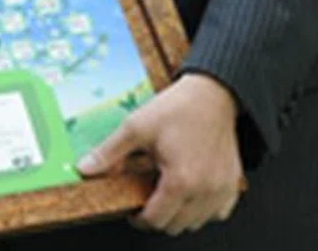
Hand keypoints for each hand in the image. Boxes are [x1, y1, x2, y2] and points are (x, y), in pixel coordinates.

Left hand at [77, 73, 244, 235]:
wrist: (213, 92)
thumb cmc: (180, 107)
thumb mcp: (137, 126)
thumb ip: (109, 152)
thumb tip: (85, 168)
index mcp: (180, 180)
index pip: (155, 220)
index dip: (138, 218)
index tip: (133, 209)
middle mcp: (204, 190)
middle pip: (175, 226)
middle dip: (158, 216)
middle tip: (148, 196)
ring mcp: (221, 189)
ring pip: (196, 223)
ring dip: (180, 214)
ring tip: (169, 190)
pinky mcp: (232, 183)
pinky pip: (218, 212)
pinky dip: (204, 208)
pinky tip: (192, 191)